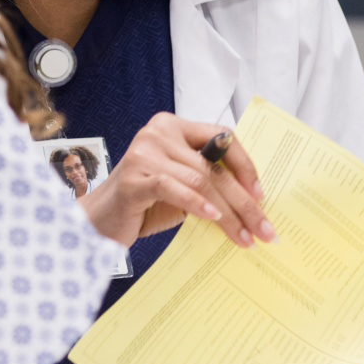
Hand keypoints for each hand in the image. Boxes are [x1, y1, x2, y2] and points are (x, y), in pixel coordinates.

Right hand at [78, 113, 277, 248]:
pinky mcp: (133, 178)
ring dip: (229, 213)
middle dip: (244, 201)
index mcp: (173, 127)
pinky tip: (215, 220)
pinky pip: (174, 189)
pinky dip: (198, 205)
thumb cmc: (144, 205)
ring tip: (246, 236)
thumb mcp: (182, 187)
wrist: (98, 223)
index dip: (245, 166)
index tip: (261, 195)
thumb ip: (208, 182)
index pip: (221, 137)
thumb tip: (253, 201)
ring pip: (200, 180)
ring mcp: (144, 153)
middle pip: (214, 166)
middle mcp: (158, 133)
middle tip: (264, 228)